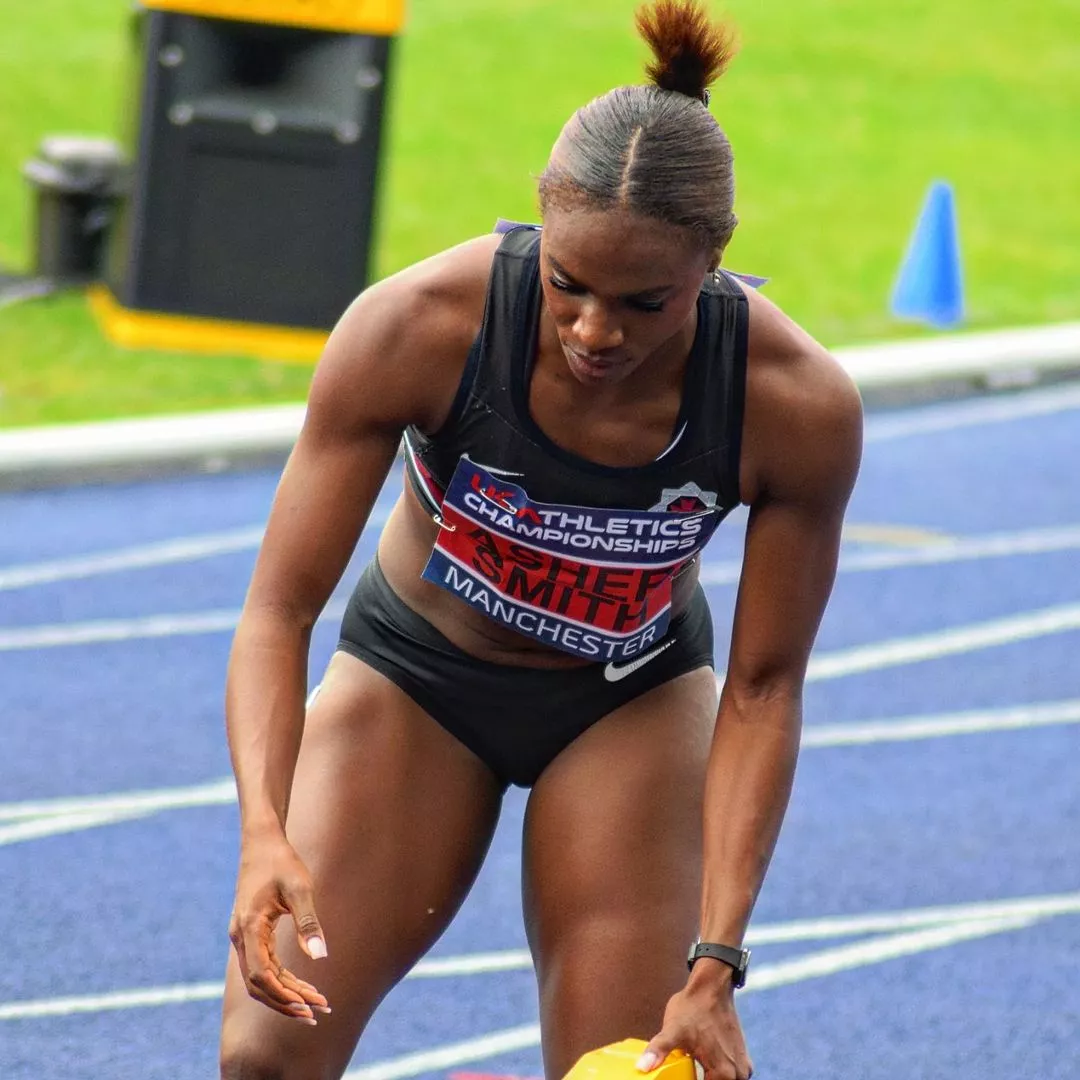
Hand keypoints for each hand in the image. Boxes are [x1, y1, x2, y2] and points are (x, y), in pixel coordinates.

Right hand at [228, 832, 331, 1023]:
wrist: (262, 843)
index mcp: (250, 927)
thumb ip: (309, 921)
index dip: (283, 994)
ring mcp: (243, 937)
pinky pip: (263, 966)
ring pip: (259, 979)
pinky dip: (281, 980)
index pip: (261, 975)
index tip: (308, 1006)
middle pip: (258, 984)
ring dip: (284, 994)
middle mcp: (241, 937)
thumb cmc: (282, 862)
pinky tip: (302, 987)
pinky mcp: (250, 935)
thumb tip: (320, 957)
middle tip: (317, 1013)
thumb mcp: (301, 888)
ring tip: (314, 1005)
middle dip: (286, 1002)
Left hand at [636, 962, 751, 1079]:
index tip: (680, 1075)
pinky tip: (704, 1067)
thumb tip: (642, 1067)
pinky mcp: (741, 1056)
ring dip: (712, 1079)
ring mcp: (742, 1065)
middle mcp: (737, 1073)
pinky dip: (719, 1075)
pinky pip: (731, 1076)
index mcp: (723, 1073)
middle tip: (685, 1072)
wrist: (711, 986)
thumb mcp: (672, 1030)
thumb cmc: (693, 1007)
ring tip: (695, 1070)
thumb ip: (658, 1051)